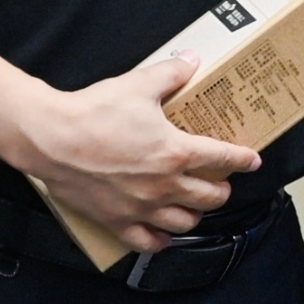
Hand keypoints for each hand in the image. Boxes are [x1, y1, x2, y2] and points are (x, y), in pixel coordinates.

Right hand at [9, 52, 263, 251]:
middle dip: (222, 190)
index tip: (252, 161)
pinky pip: (147, 243)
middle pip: (209, 197)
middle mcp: (164, 186)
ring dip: (196, 214)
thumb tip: (192, 60)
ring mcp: (141, 208)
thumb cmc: (95, 111)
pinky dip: (160, 242)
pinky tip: (164, 236)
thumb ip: (171, 73)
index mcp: (176, 153)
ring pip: (184, 223)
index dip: (242, 160)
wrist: (50, 138)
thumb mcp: (139, 84)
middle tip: (222, 183)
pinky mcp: (116, 221)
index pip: (223, 159)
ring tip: (195, 206)